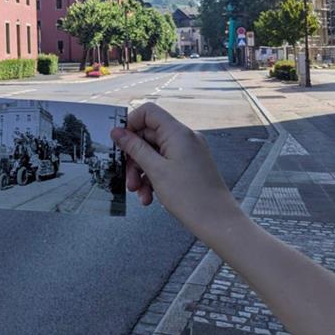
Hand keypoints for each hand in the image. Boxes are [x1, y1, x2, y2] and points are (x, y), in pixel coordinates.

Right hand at [110, 103, 240, 236]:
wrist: (217, 222)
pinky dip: (153, 178)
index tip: (120, 142)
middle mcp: (185, 138)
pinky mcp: (189, 166)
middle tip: (127, 176)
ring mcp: (188, 152)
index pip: (148, 112)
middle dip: (134, 157)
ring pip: (154, 153)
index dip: (131, 123)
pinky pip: (164, 164)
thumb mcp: (155, 170)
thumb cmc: (191, 197)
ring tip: (138, 191)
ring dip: (141, 171)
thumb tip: (117, 132)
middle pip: (148, 136)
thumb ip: (135, 148)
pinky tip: (149, 196)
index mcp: (178, 133)